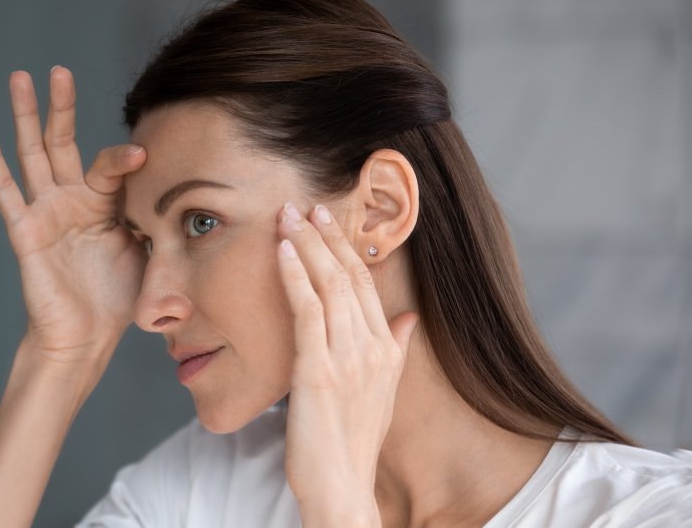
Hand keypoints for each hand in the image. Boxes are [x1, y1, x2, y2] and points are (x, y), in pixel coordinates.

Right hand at [0, 68, 145, 375]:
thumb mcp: (149, 252)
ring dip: (25, 116)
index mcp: (104, 204)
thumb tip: (190, 199)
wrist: (87, 337)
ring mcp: (46, 212)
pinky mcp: (25, 231)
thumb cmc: (118, 299)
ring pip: (33, 154)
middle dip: (60, 106)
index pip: (110, 165)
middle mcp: (73, 200)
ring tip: (18, 77)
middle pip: (63, 142)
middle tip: (58, 70)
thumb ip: (158, 220)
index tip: (143, 157)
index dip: (125, 159)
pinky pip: (6, 191)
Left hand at [276, 202, 418, 525]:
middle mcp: (371, 347)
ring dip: (305, 245)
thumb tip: (409, 317)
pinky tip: (282, 251)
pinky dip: (294, 275)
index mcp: (386, 349)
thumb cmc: (353, 441)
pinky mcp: (318, 370)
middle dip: (324, 236)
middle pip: (348, 275)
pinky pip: (306, 310)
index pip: (365, 283)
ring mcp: (346, 357)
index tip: (327, 220)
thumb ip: (397, 349)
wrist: (342, 487)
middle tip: (304, 204)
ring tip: (287, 216)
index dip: (344, 247)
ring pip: (327, 285)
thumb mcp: (383, 391)